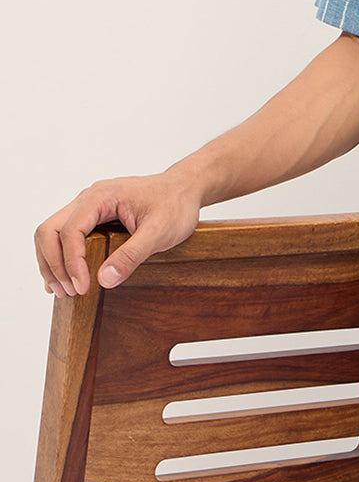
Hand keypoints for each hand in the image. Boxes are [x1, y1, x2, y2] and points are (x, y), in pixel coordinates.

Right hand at [34, 171, 201, 296]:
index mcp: (102, 196)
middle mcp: (88, 198)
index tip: (82, 288)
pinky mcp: (91, 217)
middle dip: (54, 264)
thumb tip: (104, 280)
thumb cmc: (175, 204)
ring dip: (52, 263)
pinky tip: (64, 279)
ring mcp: (87, 207)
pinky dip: (59, 258)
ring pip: (51, 233)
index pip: (71, 230)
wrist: (184, 189)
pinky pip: (64, 236)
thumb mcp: (160, 231)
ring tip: (64, 291)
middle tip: (68, 292)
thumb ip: (133, 254)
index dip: (72, 262)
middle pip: (50, 230)